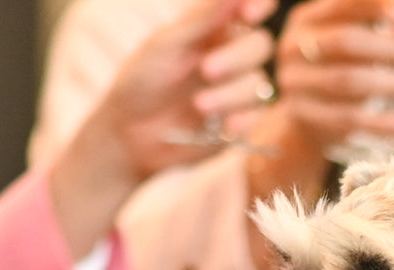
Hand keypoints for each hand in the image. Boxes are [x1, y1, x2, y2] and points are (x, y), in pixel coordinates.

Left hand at [102, 0, 276, 179]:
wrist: (133, 132)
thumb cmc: (142, 81)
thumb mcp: (167, 45)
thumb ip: (202, 19)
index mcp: (214, 28)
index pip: (251, 7)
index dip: (260, 3)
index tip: (250, 12)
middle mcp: (232, 56)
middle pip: (261, 45)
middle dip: (236, 58)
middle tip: (206, 71)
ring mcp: (239, 90)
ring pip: (259, 83)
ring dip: (231, 94)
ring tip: (198, 105)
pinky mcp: (241, 122)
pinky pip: (257, 117)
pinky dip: (241, 120)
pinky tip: (221, 127)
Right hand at [273, 0, 393, 151]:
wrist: (306, 121)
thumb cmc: (338, 73)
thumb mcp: (355, 48)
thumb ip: (382, 30)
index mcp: (308, 18)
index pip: (347, 4)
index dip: (384, 8)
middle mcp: (295, 46)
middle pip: (350, 42)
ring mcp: (296, 82)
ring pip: (351, 81)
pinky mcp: (306, 116)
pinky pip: (351, 120)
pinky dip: (385, 123)